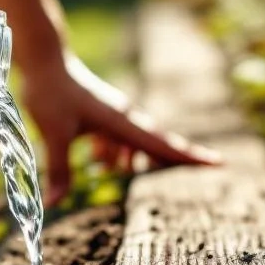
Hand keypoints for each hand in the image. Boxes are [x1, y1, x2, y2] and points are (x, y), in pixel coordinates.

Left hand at [20, 54, 221, 206]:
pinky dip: (115, 151)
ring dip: (139, 158)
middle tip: (210, 168)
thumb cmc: (50, 93)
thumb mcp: (54, 134)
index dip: (190, 157)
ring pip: (136, 141)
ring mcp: (112, 114)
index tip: (220, 163)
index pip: (162, 145)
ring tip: (138, 174)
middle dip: (177, 159)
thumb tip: (54, 203)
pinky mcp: (99, 113)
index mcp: (121, 122)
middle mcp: (123, 118)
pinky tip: (101, 162)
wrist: (44, 60)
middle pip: (158, 143)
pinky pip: (116, 137)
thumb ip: (59, 169)